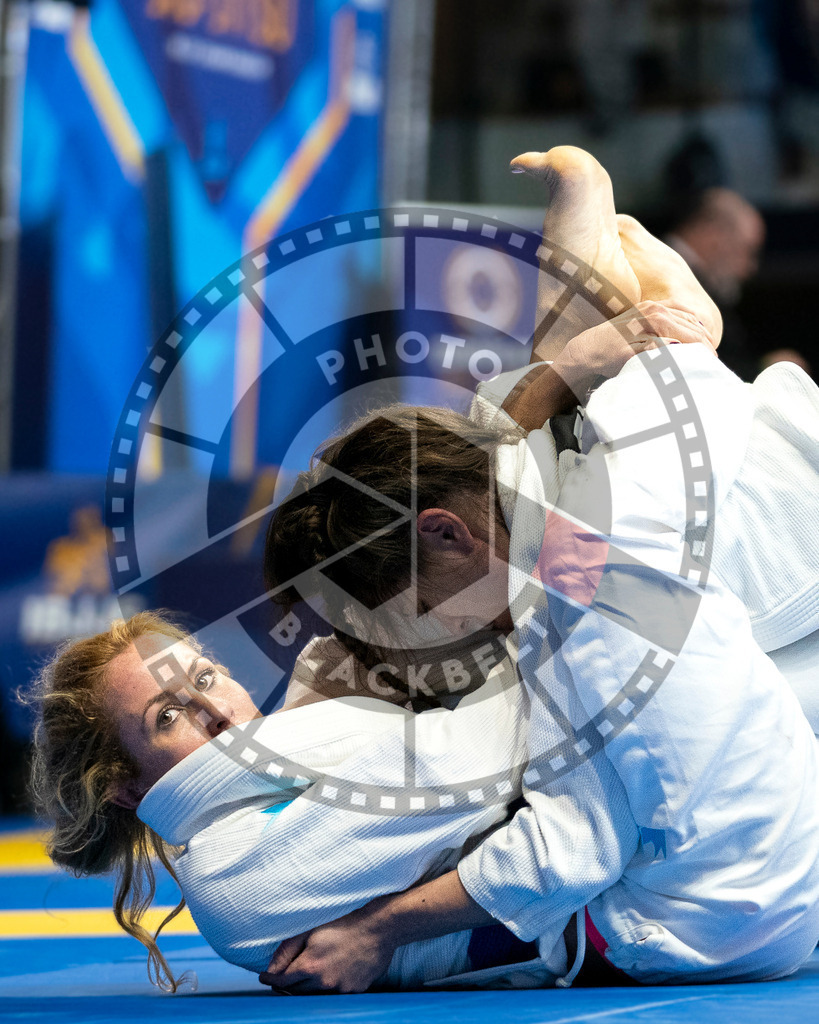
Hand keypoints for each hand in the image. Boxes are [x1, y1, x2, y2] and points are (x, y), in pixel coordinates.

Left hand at [259, 906, 396, 993]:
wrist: (381, 926)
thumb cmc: (346, 920)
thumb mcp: (312, 927)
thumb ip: (287, 949)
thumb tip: (271, 969)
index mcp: (310, 966)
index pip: (281, 980)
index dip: (269, 978)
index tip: (264, 976)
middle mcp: (324, 983)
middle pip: (296, 992)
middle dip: (285, 985)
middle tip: (281, 976)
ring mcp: (341, 990)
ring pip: (314, 996)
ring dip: (305, 988)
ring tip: (304, 975)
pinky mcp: (355, 991)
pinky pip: (335, 994)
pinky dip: (328, 987)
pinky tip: (330, 973)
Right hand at [553, 300, 713, 398]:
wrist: (587, 350)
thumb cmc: (618, 341)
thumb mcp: (642, 325)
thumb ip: (666, 324)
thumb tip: (696, 332)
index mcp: (653, 306)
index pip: (687, 317)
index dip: (702, 333)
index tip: (710, 348)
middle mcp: (647, 314)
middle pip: (686, 327)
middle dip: (702, 344)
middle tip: (711, 360)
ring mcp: (638, 330)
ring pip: (676, 337)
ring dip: (692, 351)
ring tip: (701, 364)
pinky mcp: (630, 348)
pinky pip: (657, 352)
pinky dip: (671, 358)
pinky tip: (681, 367)